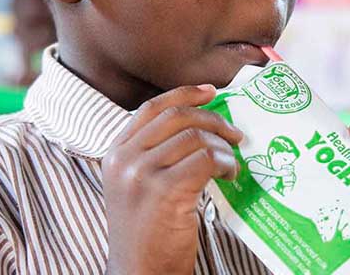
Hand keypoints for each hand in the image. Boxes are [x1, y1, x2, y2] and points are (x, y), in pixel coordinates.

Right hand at [102, 85, 243, 273]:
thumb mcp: (137, 187)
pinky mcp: (164, 191)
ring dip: (222, 149)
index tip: (211, 92)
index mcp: (115, 154)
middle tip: (235, 134)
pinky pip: (205, 160)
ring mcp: (142, 174)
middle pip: (177, 117)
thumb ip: (155, 155)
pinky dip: (224, 164)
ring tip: (230, 166)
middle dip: (212, 119)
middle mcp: (124, 160)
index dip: (184, 95)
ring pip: (195, 138)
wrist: (140, 274)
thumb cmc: (147, 235)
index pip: (151, 108)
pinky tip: (229, 176)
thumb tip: (200, 128)